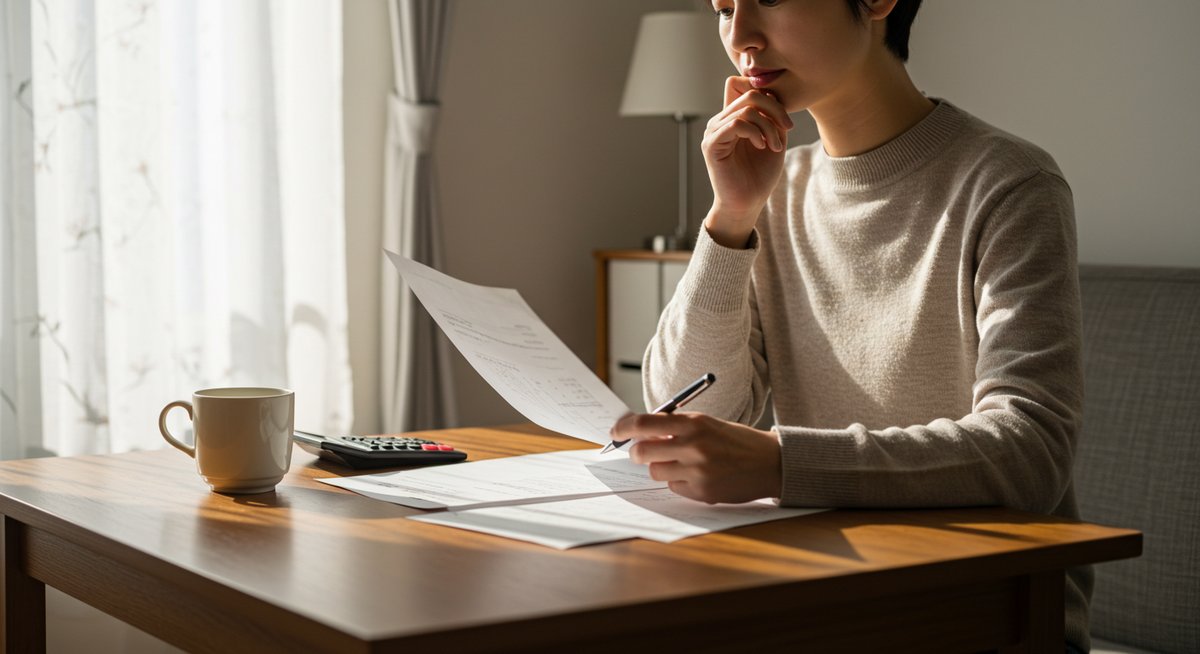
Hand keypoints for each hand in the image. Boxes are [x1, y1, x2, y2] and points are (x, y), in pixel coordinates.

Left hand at [610, 411, 781, 503]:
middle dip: (637, 453)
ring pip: (655, 472)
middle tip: (641, 452)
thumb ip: (676, 427)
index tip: (615, 431)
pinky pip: (673, 487)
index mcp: (694, 423)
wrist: (769, 462)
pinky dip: (679, 482)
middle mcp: (694, 446)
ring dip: (661, 468)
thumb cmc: (734, 440)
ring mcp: (698, 471)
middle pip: (642, 452)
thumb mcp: (706, 423)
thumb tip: (640, 433)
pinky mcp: (702, 492)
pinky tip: (698, 476)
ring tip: (680, 463)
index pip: (645, 423)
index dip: (623, 428)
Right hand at [701, 76, 792, 247]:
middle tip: (788, 129)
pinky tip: (762, 146)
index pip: (741, 85)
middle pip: (748, 92)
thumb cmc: (760, 175)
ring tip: (776, 146)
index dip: (766, 92)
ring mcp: (713, 131)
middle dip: (774, 108)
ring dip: (768, 126)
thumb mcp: (775, 139)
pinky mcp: (711, 145)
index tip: (784, 117)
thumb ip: (773, 117)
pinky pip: (736, 123)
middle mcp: (721, 121)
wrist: (748, 203)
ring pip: (746, 108)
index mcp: (733, 118)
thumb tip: (774, 93)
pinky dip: (755, 132)